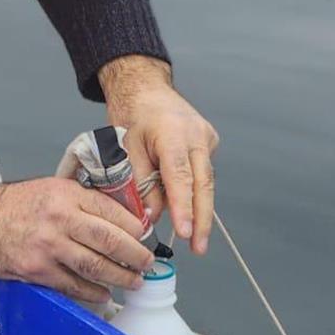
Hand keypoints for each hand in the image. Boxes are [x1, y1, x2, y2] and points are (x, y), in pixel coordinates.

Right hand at [0, 177, 153, 306]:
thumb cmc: (16, 205)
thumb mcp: (53, 189)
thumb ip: (84, 201)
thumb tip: (120, 219)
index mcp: (66, 195)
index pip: (111, 210)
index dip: (134, 227)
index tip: (144, 235)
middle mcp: (59, 219)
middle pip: (109, 240)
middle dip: (135, 255)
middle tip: (147, 262)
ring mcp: (48, 247)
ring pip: (95, 266)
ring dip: (120, 277)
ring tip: (132, 280)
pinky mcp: (37, 270)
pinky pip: (72, 285)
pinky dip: (92, 292)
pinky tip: (103, 293)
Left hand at [98, 57, 219, 254]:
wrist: (145, 86)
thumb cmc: (132, 114)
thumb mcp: (126, 149)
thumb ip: (140, 183)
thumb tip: (152, 216)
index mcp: (172, 132)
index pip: (180, 176)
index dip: (183, 207)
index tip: (185, 232)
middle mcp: (196, 134)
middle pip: (203, 184)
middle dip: (201, 219)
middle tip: (198, 247)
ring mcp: (206, 137)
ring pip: (206, 181)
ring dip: (200, 210)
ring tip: (195, 239)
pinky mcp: (209, 141)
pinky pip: (202, 172)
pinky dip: (194, 191)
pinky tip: (187, 207)